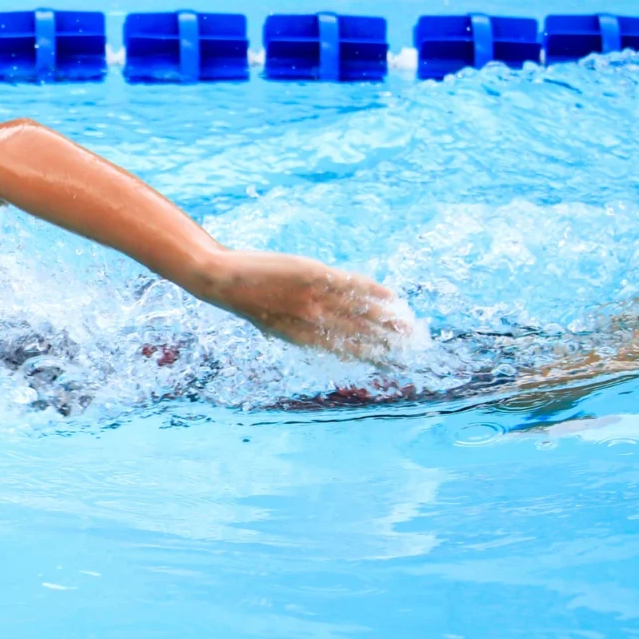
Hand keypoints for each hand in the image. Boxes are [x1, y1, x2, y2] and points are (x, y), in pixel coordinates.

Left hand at [199, 250, 414, 364]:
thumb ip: (302, 332)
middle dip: (389, 343)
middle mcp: (313, 322)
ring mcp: (314, 298)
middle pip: (361, 336)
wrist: (223, 281)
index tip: (395, 364)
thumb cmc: (249, 304)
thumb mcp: (275, 326)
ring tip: (410, 326)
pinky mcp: (312, 274)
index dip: (374, 359)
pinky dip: (371, 291)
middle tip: (414, 348)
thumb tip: (325, 338)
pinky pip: (349, 284)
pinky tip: (390, 297)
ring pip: (360, 311)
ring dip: (388, 319)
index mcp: (304, 339)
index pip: (348, 353)